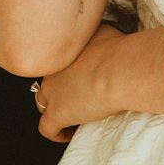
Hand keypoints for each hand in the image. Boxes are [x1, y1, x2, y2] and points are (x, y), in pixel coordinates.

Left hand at [35, 22, 125, 143]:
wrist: (118, 69)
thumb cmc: (120, 51)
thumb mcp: (106, 32)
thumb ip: (96, 37)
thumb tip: (101, 41)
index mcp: (64, 48)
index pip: (58, 61)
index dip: (70, 71)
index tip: (83, 77)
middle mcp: (53, 68)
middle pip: (49, 80)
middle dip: (62, 88)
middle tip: (82, 95)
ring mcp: (51, 91)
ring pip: (43, 102)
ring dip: (57, 109)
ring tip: (76, 115)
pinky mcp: (55, 113)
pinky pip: (47, 128)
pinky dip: (57, 132)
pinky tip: (71, 132)